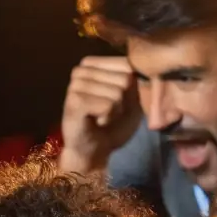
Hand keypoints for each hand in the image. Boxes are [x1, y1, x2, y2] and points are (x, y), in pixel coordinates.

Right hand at [57, 56, 138, 174]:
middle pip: (125, 78)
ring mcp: (76, 84)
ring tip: (101, 117)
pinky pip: (109, 105)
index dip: (131, 89)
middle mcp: (82, 70)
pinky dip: (108, 118)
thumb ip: (136, 81)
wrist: (93, 151)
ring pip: (117, 92)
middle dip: (123, 102)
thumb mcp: (132, 101)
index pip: (127, 64)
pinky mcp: (75, 100)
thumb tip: (141, 65)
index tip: (117, 104)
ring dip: (115, 112)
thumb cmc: (112, 126)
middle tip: (107, 113)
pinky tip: (96, 122)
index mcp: (93, 65)